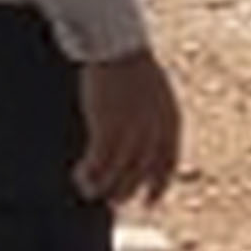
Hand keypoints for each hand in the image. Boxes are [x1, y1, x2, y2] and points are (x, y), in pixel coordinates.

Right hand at [72, 47, 182, 205]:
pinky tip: (79, 177)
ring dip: (103, 188)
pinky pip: (98, 166)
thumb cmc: (133, 66)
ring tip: (90, 190)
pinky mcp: (108, 131)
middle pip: (141, 175)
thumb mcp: (156, 95)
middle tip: (113, 201)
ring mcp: (133, 134)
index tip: (149, 203)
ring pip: (119, 176)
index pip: (168, 165)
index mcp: (171, 123)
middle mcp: (156, 133)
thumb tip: (143, 144)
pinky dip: (89, 176)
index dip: (158, 188)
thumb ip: (154, 121)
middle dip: (126, 192)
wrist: (118, 48)